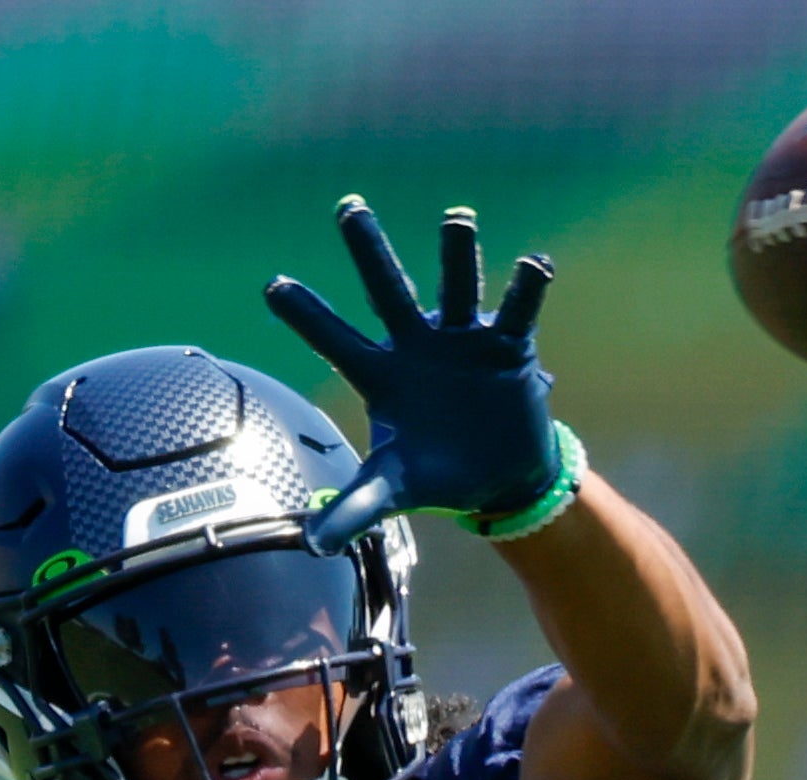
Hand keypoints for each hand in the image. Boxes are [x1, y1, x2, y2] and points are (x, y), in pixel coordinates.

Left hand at [264, 197, 557, 553]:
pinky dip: (528, 287)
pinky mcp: (508, 347)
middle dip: (368, 248)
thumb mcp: (392, 490)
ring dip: (458, 253)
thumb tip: (310, 546)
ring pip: (456, 286)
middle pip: (387, 289)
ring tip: (457, 218)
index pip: (335, 339)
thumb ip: (353, 510)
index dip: (306, 314)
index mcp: (380, 373)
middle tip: (347, 206)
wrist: (498, 479)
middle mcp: (417, 344)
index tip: (271, 286)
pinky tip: (536, 263)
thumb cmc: (435, 476)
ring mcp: (463, 340)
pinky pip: (519, 310)